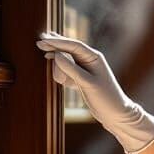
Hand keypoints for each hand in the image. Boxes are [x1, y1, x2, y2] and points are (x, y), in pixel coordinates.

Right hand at [36, 31, 153, 153]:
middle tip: (39, 43)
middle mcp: (90, 61)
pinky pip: (68, 71)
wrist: (115, 113)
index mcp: (94, 57)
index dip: (57, 42)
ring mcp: (86, 70)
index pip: (73, 46)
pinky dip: (61, 73)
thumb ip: (71, 69)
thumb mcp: (87, 83)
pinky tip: (58, 76)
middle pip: (69, 49)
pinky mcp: (82, 80)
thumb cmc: (105, 97)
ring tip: (51, 65)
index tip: (43, 40)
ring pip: (67, 61)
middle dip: (55, 46)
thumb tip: (56, 54)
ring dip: (58, 63)